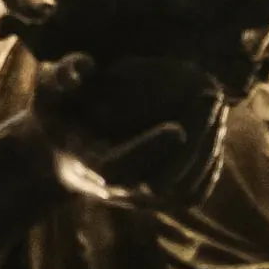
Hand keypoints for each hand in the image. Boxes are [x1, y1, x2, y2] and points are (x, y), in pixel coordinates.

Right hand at [37, 51, 223, 199]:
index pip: (117, 170)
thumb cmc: (60, 114)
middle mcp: (116, 192)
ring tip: (219, 108)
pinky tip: (217, 129)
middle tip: (212, 99)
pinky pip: (195, 193)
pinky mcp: (161, 203)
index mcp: (87, 165)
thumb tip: (84, 64)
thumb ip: (61, 75)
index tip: (176, 129)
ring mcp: (141, 202)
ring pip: (184, 192)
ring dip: (207, 149)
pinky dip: (211, 163)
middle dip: (192, 145)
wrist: (67, 153)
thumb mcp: (49, 91)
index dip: (147, 150)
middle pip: (162, 184)